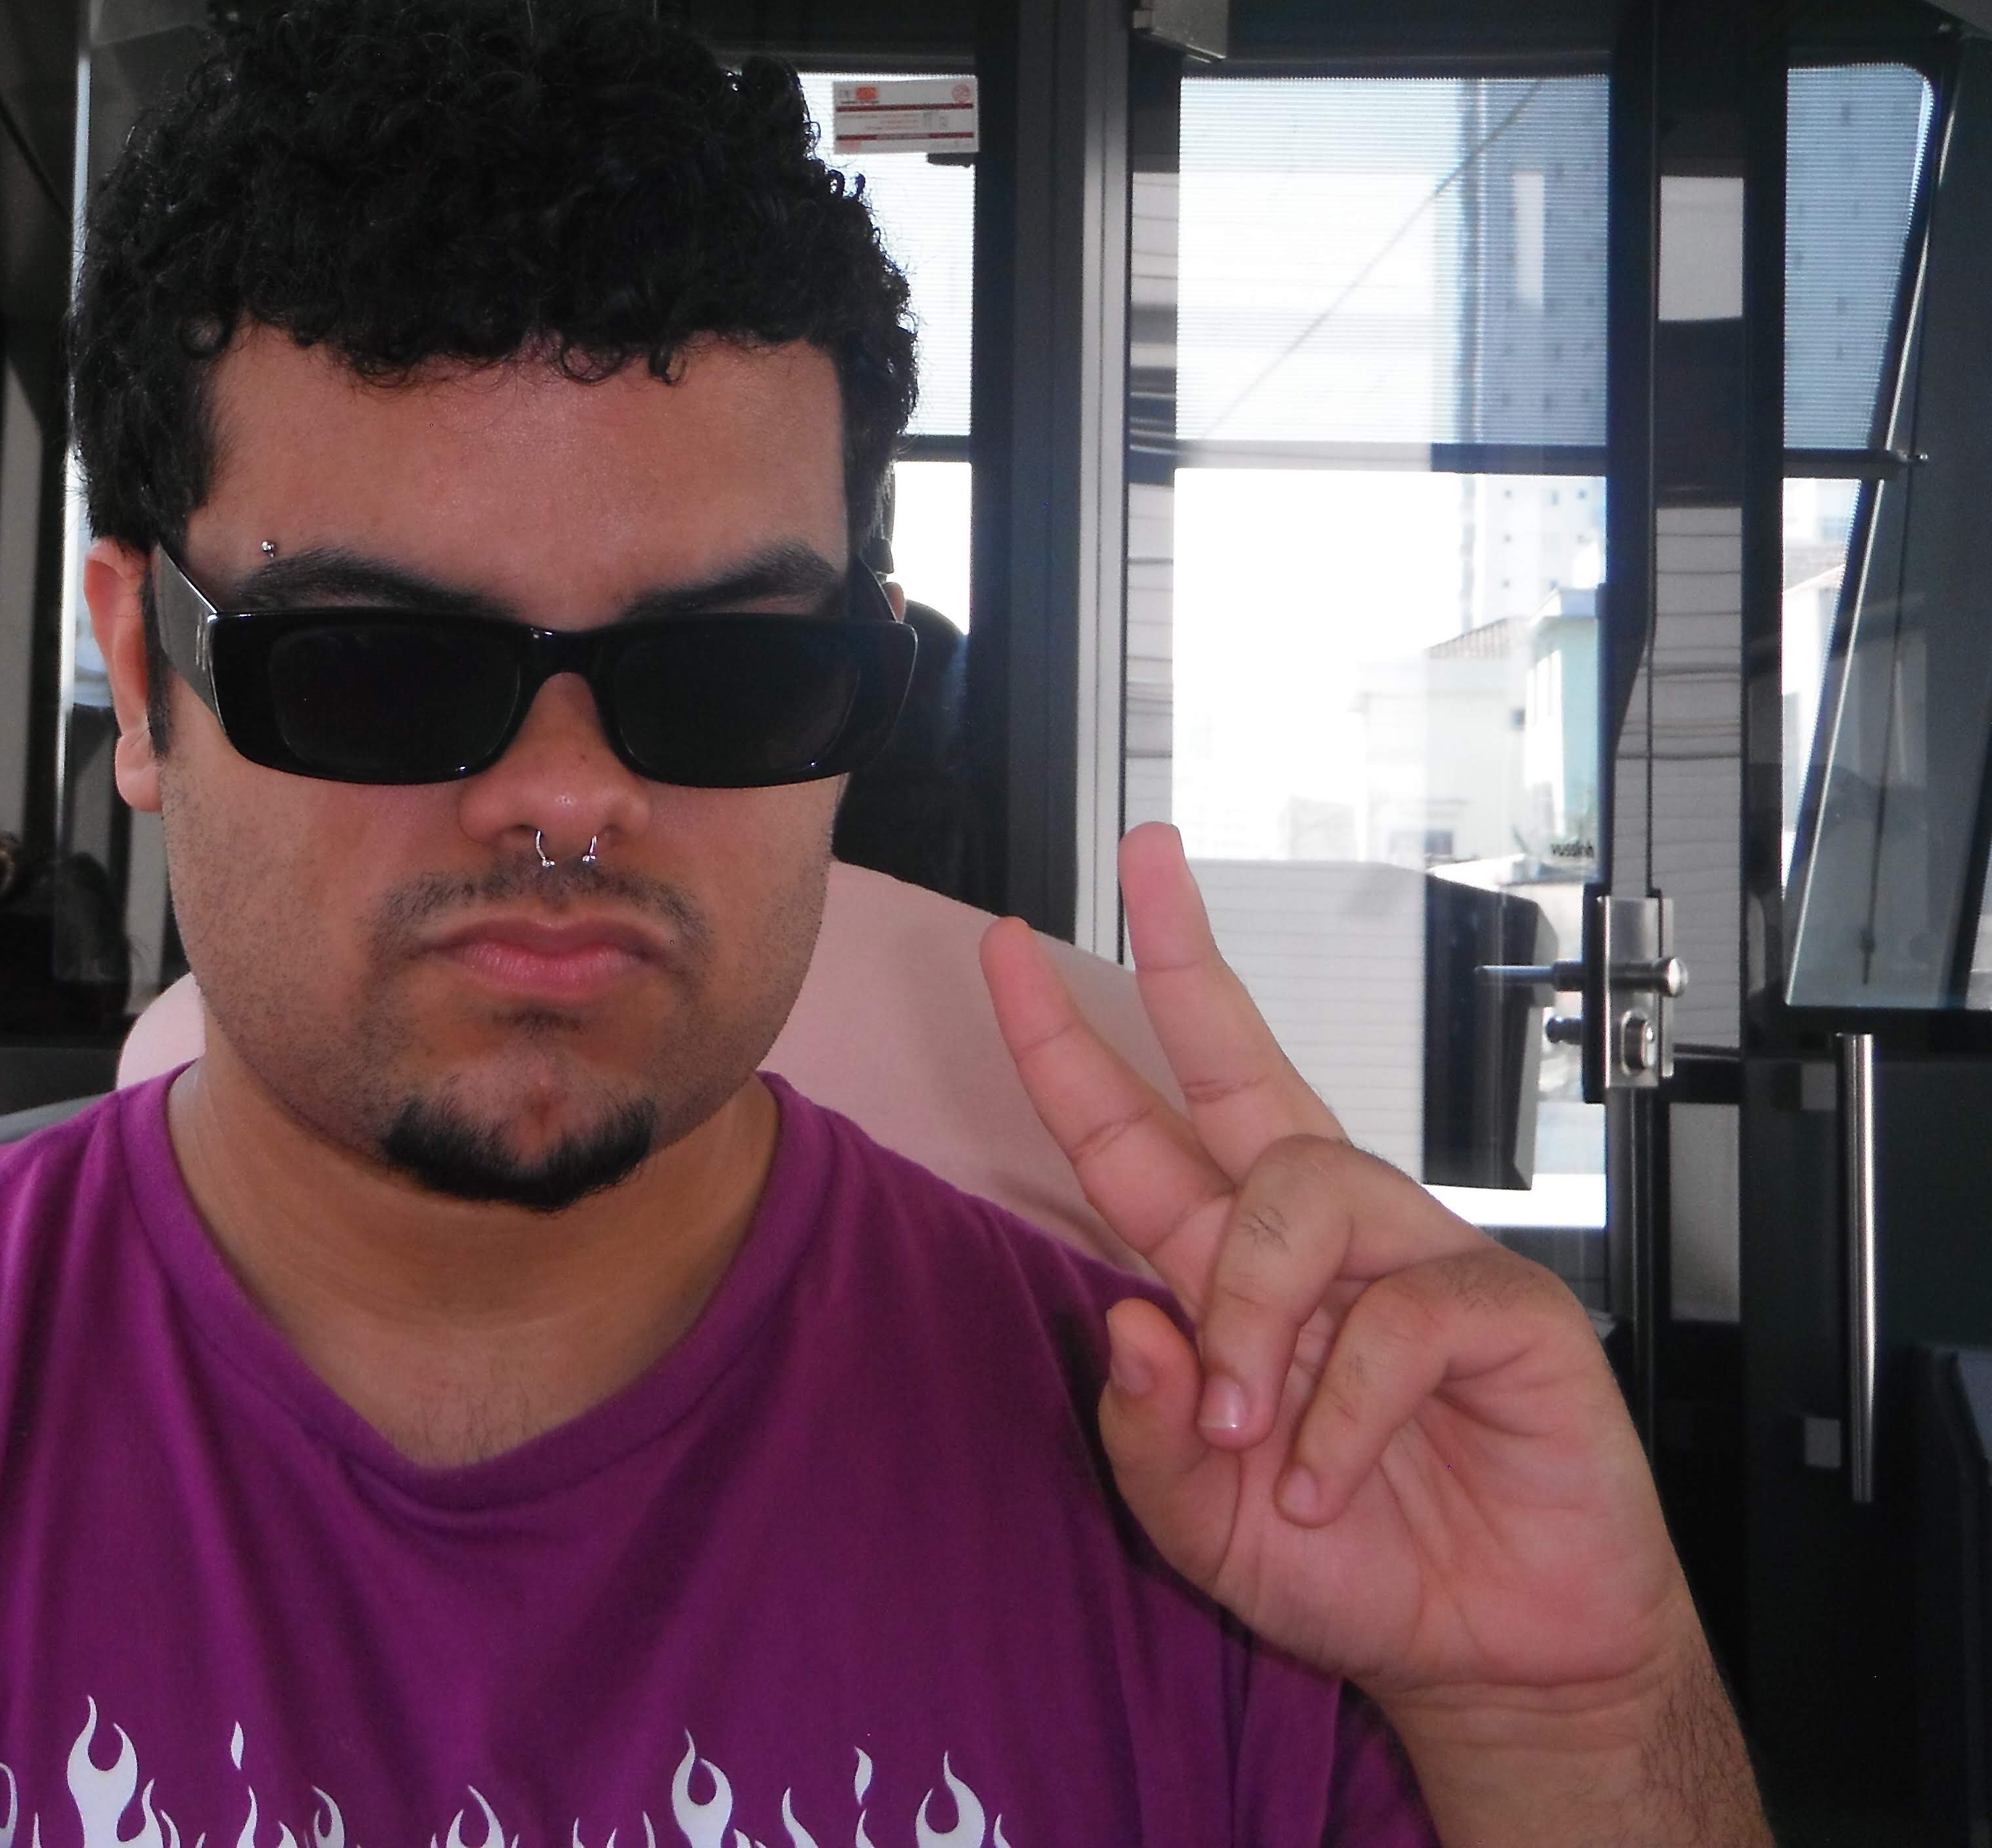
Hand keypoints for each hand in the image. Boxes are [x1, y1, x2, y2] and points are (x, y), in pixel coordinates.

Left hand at [980, 825, 1764, 1844]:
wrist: (1491, 1653)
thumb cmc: (1353, 1567)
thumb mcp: (1200, 1523)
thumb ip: (1145, 1432)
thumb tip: (1129, 1321)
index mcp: (1229, 1269)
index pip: (1133, 1131)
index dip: (1067, 1045)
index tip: (1011, 953)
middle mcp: (1315, 1240)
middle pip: (1239, 1063)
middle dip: (1184, 953)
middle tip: (1143, 859)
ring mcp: (1412, 1259)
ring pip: (1300, 1192)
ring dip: (1255, 1317)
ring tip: (1254, 1437)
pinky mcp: (1501, 1308)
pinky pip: (1399, 1314)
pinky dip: (1344, 1410)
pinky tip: (1326, 1477)